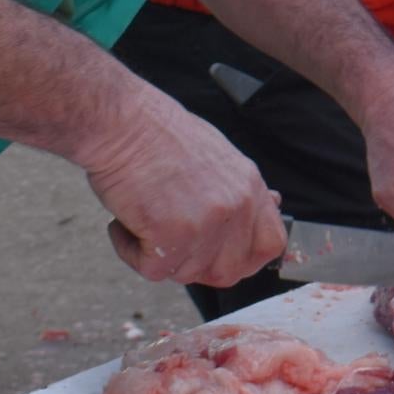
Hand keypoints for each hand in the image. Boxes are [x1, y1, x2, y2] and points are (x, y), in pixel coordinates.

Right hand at [81, 92, 291, 288]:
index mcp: (250, 186)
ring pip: (185, 273)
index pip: (272, 244)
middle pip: (229, 270)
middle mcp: (236, 206)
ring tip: (142, 216)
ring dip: (159, 254)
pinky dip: (131, 251)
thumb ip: (241, 190)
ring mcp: (206, 223)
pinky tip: (124, 222)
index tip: (221, 255)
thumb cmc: (158, 133)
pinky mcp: (171, 235)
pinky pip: (151, 270)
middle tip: (171, 243)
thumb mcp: (219, 155)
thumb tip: (271, 205)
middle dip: (197, 265)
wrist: (121, 120)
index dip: (246, 258)